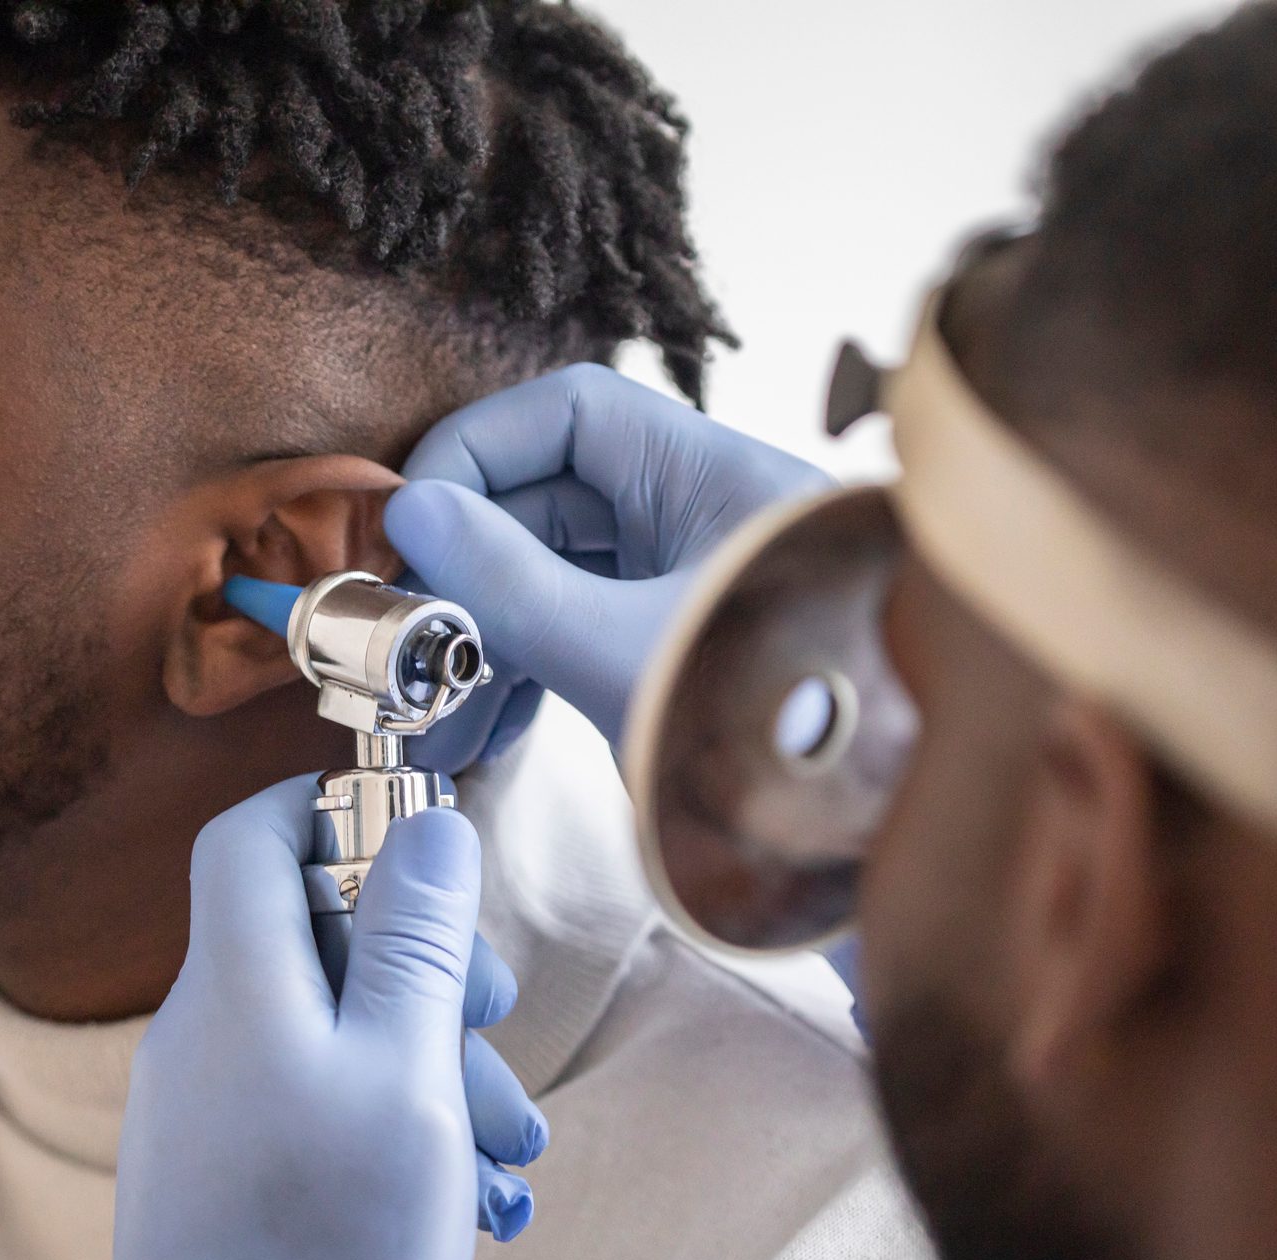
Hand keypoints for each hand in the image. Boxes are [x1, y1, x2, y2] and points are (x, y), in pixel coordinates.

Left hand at [98, 776, 547, 1259]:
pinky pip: (317, 1112)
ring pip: (334, 1038)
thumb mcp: (405, 1073)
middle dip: (428, 969)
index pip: (252, 837)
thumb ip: (415, 940)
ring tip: (503, 1149)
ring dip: (433, 1069)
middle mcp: (204, 1040)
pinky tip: (463, 1198)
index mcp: (237, 990)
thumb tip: (426, 824)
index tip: (418, 834)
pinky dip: (395, 1131)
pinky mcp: (223, 1183)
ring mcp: (206, 1115)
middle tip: (496, 1018)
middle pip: (316, 940)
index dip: (332, 808)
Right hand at [387, 364, 829, 757]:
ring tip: (432, 711)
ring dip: (490, 636)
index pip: (574, 413)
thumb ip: (510, 580)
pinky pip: (589, 636)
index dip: (478, 449)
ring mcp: (697, 587)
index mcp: (718, 478)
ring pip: (565, 577)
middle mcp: (710, 517)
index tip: (410, 518)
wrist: (873, 831)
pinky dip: (531, 674)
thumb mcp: (620, 654)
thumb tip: (414, 512)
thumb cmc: (775, 735)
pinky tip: (483, 733)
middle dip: (470, 566)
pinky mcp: (685, 652)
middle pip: (557, 498)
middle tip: (403, 625)